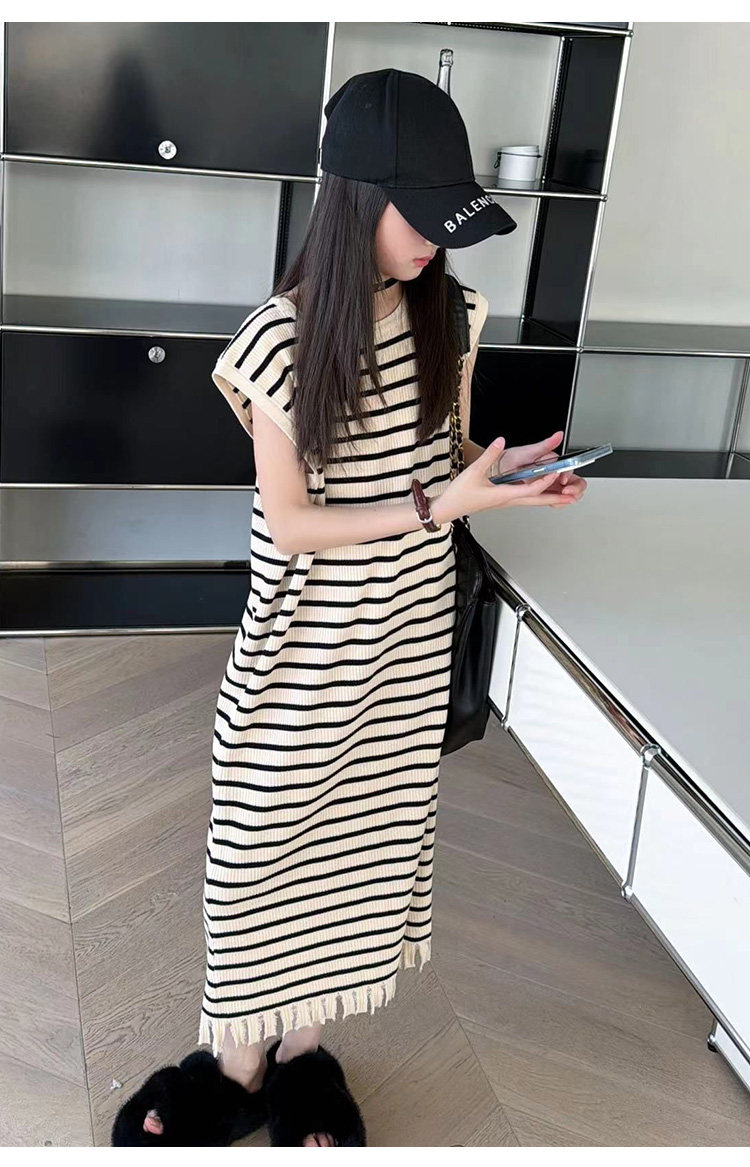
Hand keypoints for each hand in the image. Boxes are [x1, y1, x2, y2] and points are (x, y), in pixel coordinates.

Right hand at [433, 430, 586, 523]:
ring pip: (533, 501)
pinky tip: (541, 492)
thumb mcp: (474, 471)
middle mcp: (508, 500)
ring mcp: (506, 501)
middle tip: (572, 497)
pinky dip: (537, 496)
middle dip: (556, 499)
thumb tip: (500, 441)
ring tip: (564, 497)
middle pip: (537, 501)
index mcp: (503, 495)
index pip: (530, 490)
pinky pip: (525, 499)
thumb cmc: (460, 495)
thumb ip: (489, 455)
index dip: (544, 482)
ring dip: (549, 499)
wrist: (449, 508)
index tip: (555, 474)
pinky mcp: (502, 500)